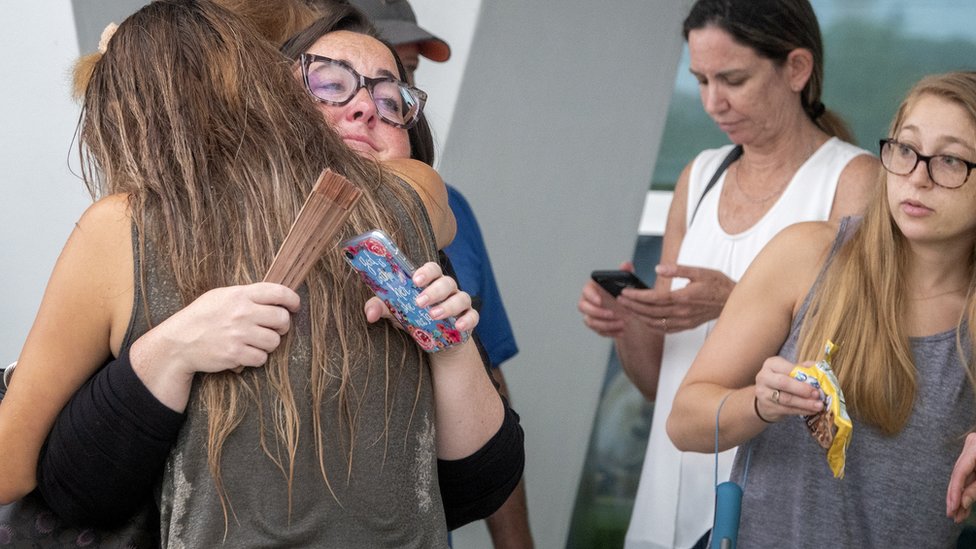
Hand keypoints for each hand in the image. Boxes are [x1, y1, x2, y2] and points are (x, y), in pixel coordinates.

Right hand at [133, 282, 299, 376]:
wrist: (179, 342)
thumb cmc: (202, 317)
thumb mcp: (221, 296)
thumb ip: (247, 295)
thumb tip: (276, 298)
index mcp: (240, 295)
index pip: (279, 292)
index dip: (292, 300)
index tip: (294, 306)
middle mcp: (242, 313)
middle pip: (282, 319)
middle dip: (282, 326)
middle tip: (273, 328)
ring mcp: (239, 334)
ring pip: (275, 341)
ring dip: (269, 344)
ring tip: (255, 341)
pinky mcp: (236, 354)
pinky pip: (262, 358)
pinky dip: (256, 358)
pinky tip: (245, 352)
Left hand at [364, 261, 478, 333]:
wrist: (435, 341)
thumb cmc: (414, 317)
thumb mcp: (396, 312)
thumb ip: (381, 308)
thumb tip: (370, 314)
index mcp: (430, 282)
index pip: (432, 269)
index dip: (425, 272)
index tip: (415, 280)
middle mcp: (447, 289)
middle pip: (446, 282)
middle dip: (434, 291)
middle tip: (419, 302)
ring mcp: (460, 303)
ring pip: (461, 298)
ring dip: (448, 306)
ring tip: (433, 315)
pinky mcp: (468, 319)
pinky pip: (473, 316)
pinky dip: (467, 320)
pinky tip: (458, 326)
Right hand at [578, 261, 635, 336]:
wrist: (630, 312)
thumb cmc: (625, 295)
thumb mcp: (627, 284)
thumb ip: (625, 274)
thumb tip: (626, 264)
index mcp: (593, 288)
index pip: (586, 290)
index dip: (591, 296)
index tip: (601, 301)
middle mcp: (588, 301)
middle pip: (583, 307)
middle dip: (598, 312)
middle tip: (613, 314)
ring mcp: (590, 315)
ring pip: (590, 321)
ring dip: (605, 324)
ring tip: (622, 324)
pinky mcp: (596, 326)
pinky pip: (598, 331)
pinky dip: (610, 332)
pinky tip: (621, 331)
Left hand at [617, 263, 734, 332]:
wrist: (734, 301)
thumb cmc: (718, 284)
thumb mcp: (700, 271)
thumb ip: (677, 270)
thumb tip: (658, 269)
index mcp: (684, 297)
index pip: (654, 298)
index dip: (637, 296)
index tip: (625, 293)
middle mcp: (682, 312)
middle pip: (651, 311)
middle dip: (633, 306)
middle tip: (620, 300)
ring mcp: (684, 321)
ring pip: (656, 322)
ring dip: (639, 316)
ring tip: (628, 308)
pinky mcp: (687, 326)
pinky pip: (665, 329)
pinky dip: (652, 325)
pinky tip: (645, 320)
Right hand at [752, 356, 823, 421]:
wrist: (765, 397)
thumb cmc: (781, 381)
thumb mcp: (789, 371)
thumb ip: (804, 368)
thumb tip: (820, 368)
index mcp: (771, 364)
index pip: (787, 368)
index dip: (803, 376)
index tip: (817, 382)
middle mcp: (764, 377)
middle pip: (784, 383)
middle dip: (802, 389)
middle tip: (817, 394)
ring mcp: (763, 393)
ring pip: (786, 399)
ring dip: (805, 403)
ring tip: (818, 405)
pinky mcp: (766, 407)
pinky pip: (786, 410)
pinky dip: (801, 411)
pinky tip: (811, 411)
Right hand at [947, 432, 975, 522]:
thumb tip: (963, 504)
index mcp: (975, 447)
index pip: (960, 472)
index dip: (955, 492)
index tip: (953, 508)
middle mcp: (971, 446)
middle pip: (958, 476)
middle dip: (955, 497)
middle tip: (951, 515)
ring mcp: (972, 452)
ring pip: (961, 478)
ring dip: (960, 497)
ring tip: (957, 515)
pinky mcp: (975, 458)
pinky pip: (968, 477)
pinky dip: (967, 491)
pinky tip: (963, 506)